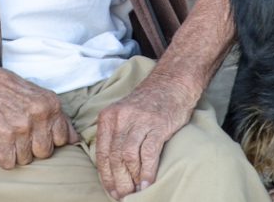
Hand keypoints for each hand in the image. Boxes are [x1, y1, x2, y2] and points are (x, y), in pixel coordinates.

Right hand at [0, 63, 79, 168]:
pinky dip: (2, 157)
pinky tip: (0, 141)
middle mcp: (39, 115)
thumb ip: (58, 117)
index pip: (63, 139)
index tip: (38, 132)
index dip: (49, 138)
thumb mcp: (39, 95)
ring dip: (17, 152)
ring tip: (9, 133)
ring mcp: (21, 127)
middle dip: (33, 147)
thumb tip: (75, 140)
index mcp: (51, 104)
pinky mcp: (3, 136)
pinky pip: (8, 163)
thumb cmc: (8, 89)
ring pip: (27, 160)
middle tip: (21, 133)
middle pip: (45, 152)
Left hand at [94, 73, 197, 199]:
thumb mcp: (123, 114)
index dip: (106, 176)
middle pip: (114, 157)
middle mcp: (121, 118)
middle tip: (122, 196)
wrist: (172, 84)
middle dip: (117, 181)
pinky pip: (148, 153)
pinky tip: (147, 183)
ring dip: (131, 179)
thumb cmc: (148, 103)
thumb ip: (115, 135)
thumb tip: (112, 168)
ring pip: (128, 157)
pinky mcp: (157, 125)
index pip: (101, 152)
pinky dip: (147, 172)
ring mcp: (139, 121)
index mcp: (108, 117)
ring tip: (135, 193)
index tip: (111, 191)